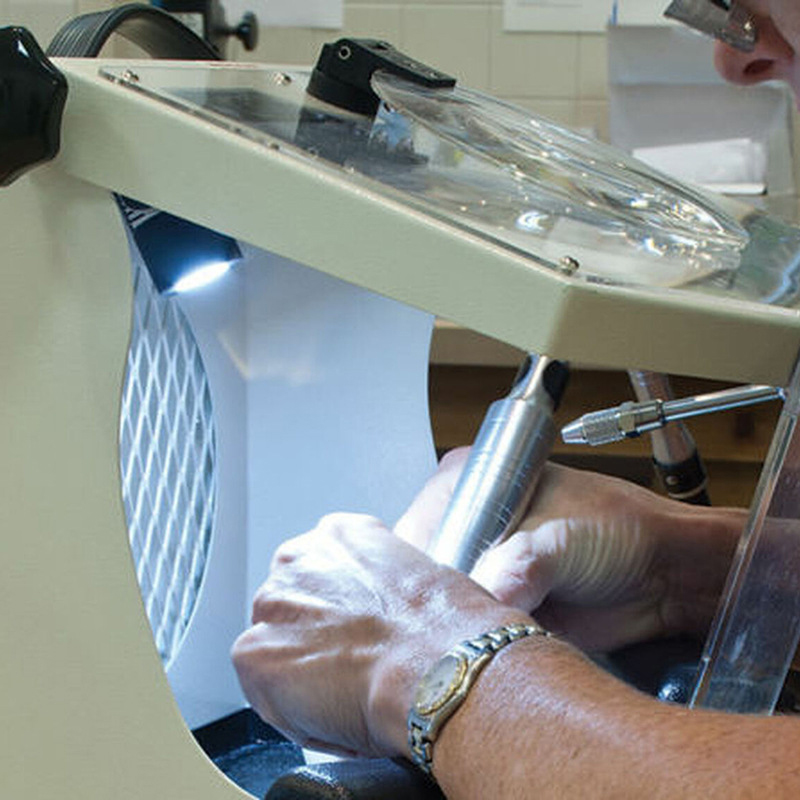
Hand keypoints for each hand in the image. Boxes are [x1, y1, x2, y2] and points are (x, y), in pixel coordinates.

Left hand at [232, 513, 530, 757]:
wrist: (439, 667)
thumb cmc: (448, 629)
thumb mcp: (423, 578)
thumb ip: (384, 586)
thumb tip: (388, 615)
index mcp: (340, 534)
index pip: (322, 573)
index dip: (342, 612)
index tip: (358, 633)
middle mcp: (299, 558)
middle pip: (291, 607)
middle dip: (314, 638)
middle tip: (350, 668)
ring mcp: (273, 604)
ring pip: (275, 647)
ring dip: (302, 672)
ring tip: (347, 695)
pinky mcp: (254, 654)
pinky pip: (265, 691)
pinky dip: (294, 712)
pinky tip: (335, 715)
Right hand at [396, 449, 743, 651]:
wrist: (663, 574)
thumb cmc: (619, 531)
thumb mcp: (559, 540)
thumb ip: (516, 568)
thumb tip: (484, 602)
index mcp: (471, 480)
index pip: (416, 524)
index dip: (419, 562)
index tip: (431, 593)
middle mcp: (470, 518)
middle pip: (424, 565)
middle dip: (438, 596)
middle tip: (461, 618)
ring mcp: (483, 560)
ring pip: (444, 599)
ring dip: (457, 620)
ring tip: (481, 628)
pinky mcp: (497, 597)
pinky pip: (467, 624)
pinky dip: (473, 638)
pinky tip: (486, 641)